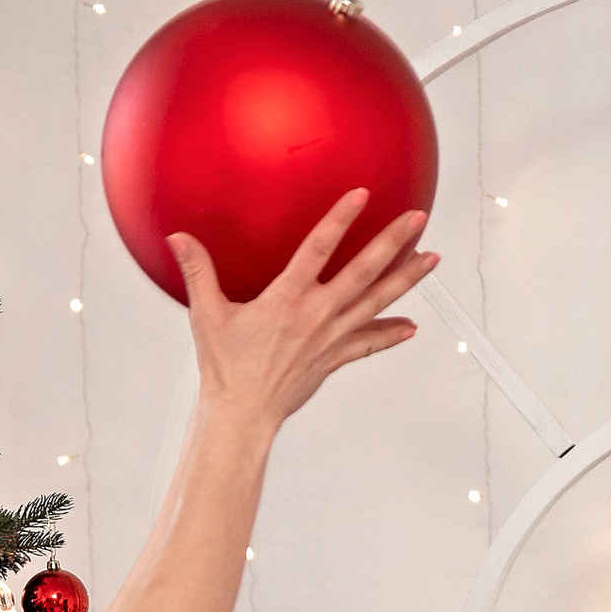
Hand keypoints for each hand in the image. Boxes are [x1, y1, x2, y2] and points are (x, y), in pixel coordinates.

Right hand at [171, 193, 436, 433]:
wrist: (242, 416)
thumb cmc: (224, 368)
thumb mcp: (207, 316)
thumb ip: (198, 271)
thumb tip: (178, 239)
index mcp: (287, 299)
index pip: (319, 248)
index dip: (341, 219)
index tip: (362, 195)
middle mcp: (316, 315)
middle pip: (364, 272)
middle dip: (393, 243)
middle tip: (418, 219)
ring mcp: (331, 338)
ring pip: (376, 302)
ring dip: (407, 279)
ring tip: (432, 258)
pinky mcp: (334, 359)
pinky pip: (369, 343)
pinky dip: (391, 334)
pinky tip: (412, 325)